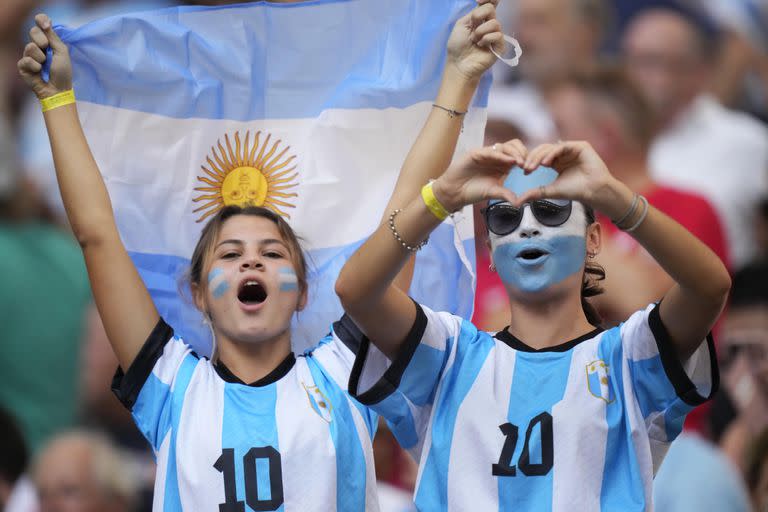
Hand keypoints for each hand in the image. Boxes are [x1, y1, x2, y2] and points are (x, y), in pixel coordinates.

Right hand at [17, 13, 71, 99]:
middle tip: (48, 50)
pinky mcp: (23, 65)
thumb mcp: (61, 52)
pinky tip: (38, 72)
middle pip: (33, 32)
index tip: (46, 25)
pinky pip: (26, 59)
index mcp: (48, 41)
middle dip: (42, 40)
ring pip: (30, 46)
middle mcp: (37, 46)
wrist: (58, 90)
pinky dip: (35, 66)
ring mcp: (29, 55)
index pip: (40, 24)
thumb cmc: (62, 72)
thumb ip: (53, 37)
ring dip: (41, 57)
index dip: (41, 20)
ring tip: (45, 66)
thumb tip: (47, 22)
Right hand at [432, 139, 526, 210]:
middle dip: (522, 153)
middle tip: (526, 165)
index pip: (518, 155)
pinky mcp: (477, 153)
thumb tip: (519, 203)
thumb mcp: (493, 193)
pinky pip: (491, 151)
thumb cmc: (472, 192)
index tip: (530, 169)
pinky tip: (509, 161)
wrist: (454, 192)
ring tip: (520, 163)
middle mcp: (496, 157)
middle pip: (514, 146)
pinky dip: (502, 155)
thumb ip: (505, 194)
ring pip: (505, 146)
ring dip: (514, 153)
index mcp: (502, 165)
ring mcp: (486, 154)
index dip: (526, 159)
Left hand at [446, 0, 502, 81]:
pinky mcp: (499, 46)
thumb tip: (484, 4)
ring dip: (481, 31)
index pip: (490, 4)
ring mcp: (495, 35)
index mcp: (479, 18)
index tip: (478, 0)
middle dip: (479, 16)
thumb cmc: (457, 46)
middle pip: (491, 9)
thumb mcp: (462, 24)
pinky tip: (481, 46)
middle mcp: (488, 25)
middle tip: (472, 27)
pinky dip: (486, 39)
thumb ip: (473, 13)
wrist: (459, 63)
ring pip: (495, 23)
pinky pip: (498, 35)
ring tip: (474, 41)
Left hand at [516, 141, 630, 216]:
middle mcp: (563, 154)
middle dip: (533, 158)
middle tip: (526, 168)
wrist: (594, 191)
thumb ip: (535, 193)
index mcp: (556, 162)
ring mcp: (572, 148)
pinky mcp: (580, 146)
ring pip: (551, 147)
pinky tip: (546, 163)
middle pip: (543, 150)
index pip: (540, 157)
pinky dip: (552, 153)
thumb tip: (517, 202)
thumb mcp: (551, 191)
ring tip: (535, 166)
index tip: (524, 172)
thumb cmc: (576, 191)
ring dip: (541, 156)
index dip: (531, 162)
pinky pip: (562, 146)